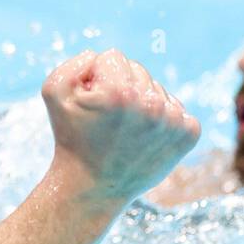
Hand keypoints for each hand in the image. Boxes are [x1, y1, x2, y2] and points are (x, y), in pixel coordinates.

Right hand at [42, 49, 199, 201]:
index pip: (112, 57)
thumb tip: (101, 56)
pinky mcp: (189, 134)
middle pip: (137, 70)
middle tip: (107, 121)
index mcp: (120, 91)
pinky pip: (176, 108)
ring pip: (156, 88)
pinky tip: (145, 137)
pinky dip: (161, 119)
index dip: (96, 78)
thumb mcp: (54, 92)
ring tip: (125, 131)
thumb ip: (75, 62)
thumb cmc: (71, 137)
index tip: (91, 106)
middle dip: (120, 87)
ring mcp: (173, 121)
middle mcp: (152, 104)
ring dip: (141, 103)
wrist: (93, 187)